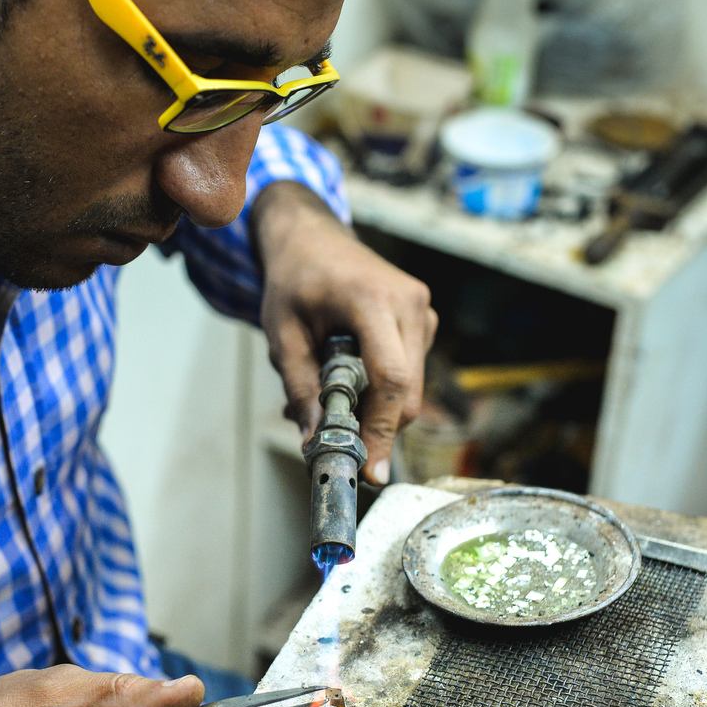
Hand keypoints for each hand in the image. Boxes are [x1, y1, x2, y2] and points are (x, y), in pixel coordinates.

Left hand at [254, 182, 437, 483]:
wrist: (312, 237)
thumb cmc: (294, 280)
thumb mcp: (282, 334)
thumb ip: (300, 387)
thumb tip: (315, 440)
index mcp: (372, 300)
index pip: (392, 378)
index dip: (383, 429)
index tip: (372, 469)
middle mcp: (410, 304)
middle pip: (407, 391)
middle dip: (376, 426)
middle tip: (335, 441)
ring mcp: (423, 311)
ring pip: (411, 386)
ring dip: (376, 406)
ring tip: (329, 393)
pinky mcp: (424, 321)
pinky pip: (409, 371)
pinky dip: (382, 388)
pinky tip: (348, 374)